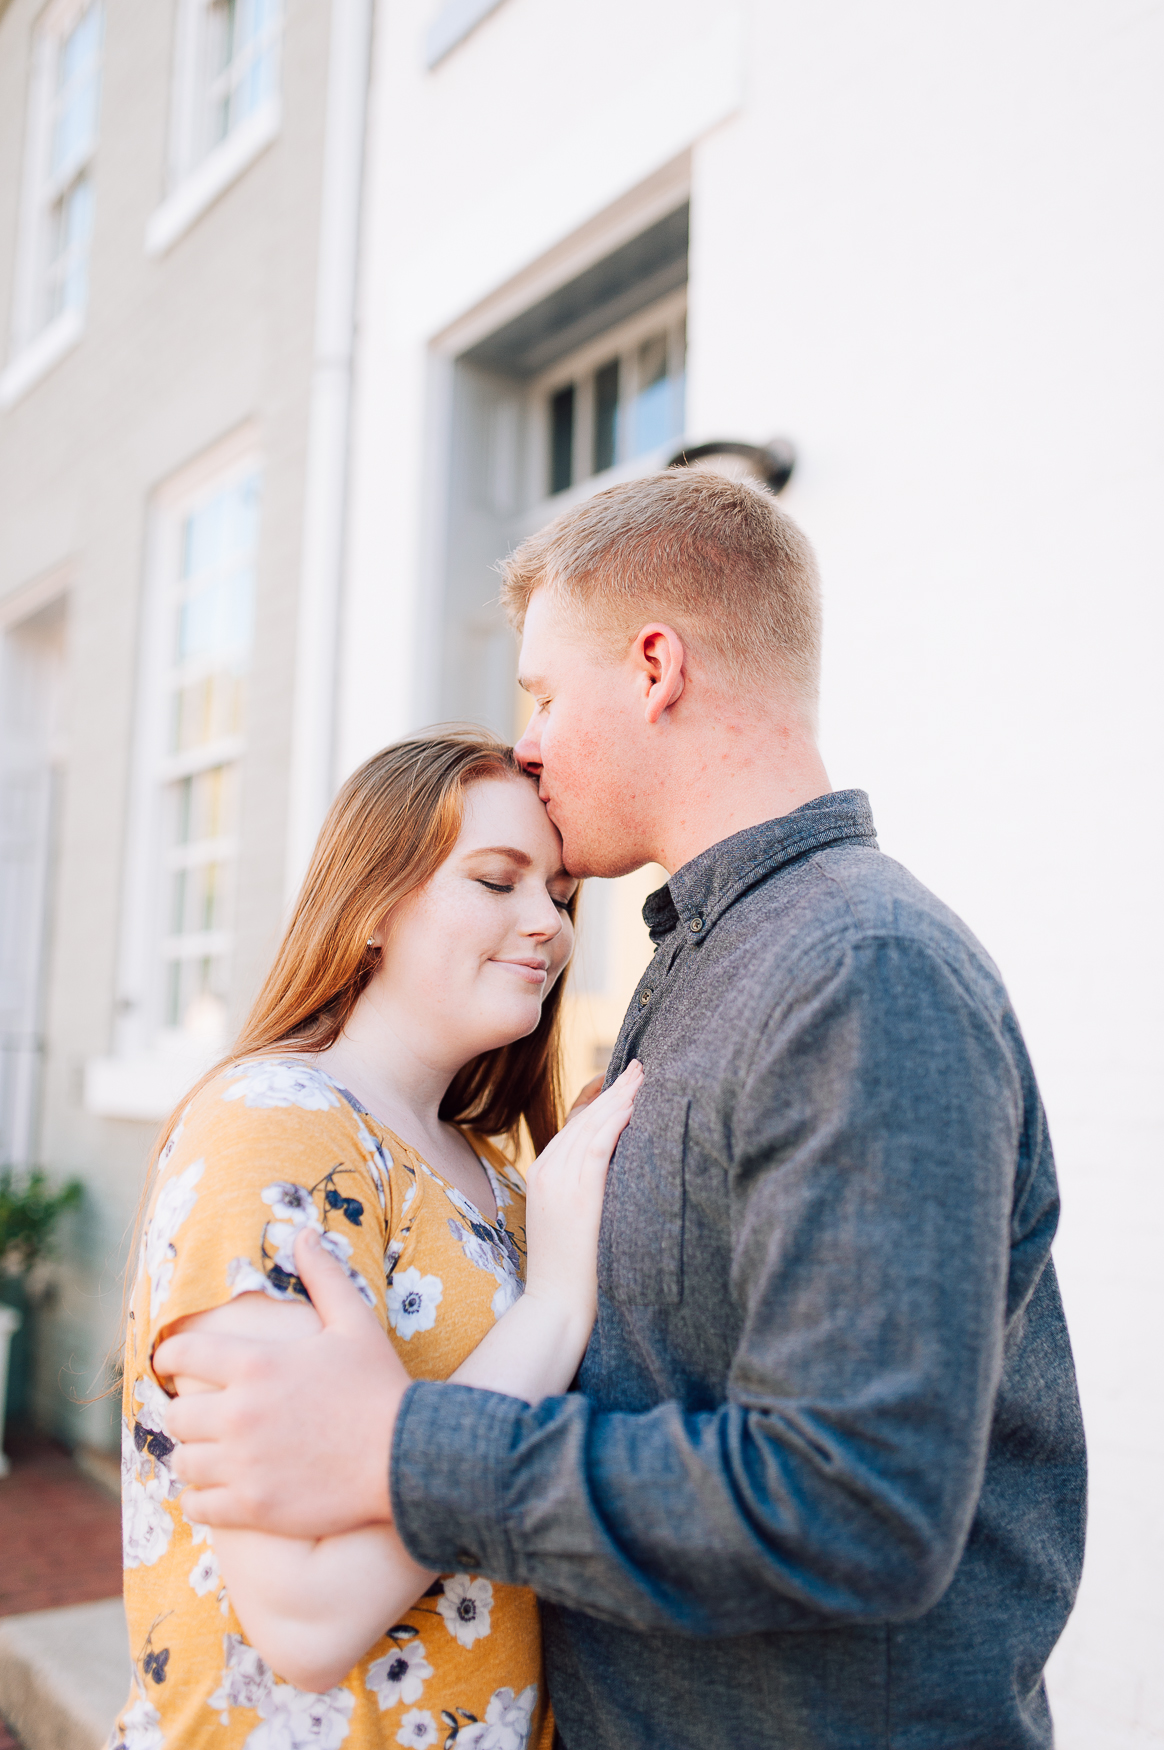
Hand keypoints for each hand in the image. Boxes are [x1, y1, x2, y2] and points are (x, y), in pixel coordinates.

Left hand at [155, 1228, 410, 1536]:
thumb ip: (322, 1276)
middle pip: (176, 1413)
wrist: (408, 1456)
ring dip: (191, 1455)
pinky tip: (216, 1491)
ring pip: (182, 1461)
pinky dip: (201, 1499)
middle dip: (183, 1410)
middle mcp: (240, 1413)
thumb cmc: (379, 1385)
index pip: (181, 1355)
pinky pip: (198, 1506)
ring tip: (205, 1453)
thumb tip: (303, 1232)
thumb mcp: (354, 1322)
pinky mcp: (254, 1506)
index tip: (170, 1364)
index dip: (169, 1356)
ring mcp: (244, 1463)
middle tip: (198, 1413)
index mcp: (256, 1364)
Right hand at [522, 1061, 641, 1331]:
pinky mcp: (575, 1194)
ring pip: (591, 1125)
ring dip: (620, 1097)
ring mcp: (557, 1181)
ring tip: (643, 1076)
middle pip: (583, 1116)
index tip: (623, 1080)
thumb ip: (584, 1186)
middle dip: (614, 1089)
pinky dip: (616, 1121)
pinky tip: (635, 1106)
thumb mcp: (571, 1218)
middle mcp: (546, 1169)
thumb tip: (616, 1166)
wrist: (555, 1305)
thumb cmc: (572, 1270)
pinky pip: (596, 1145)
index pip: (574, 1123)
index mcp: (542, 1172)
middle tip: (640, 1066)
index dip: (600, 1098)